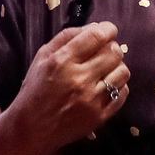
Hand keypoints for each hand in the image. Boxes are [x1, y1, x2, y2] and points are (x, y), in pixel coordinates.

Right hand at [10, 23, 127, 151]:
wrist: (31, 128)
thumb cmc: (36, 89)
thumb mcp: (42, 57)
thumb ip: (67, 37)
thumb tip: (95, 26)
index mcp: (63, 61)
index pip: (97, 36)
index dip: (108, 29)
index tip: (108, 31)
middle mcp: (79, 79)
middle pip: (114, 52)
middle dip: (112, 48)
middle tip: (104, 52)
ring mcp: (91, 100)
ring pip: (123, 72)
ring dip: (116, 67)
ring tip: (105, 70)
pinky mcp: (100, 117)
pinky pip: (123, 94)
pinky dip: (118, 87)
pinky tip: (106, 86)